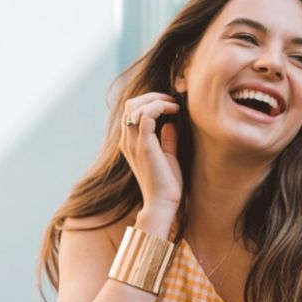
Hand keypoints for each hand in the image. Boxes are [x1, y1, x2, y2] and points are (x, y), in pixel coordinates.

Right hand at [120, 92, 182, 214]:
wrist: (162, 205)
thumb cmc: (166, 185)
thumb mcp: (168, 157)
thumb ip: (167, 140)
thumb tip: (170, 123)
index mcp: (130, 143)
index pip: (132, 111)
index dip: (150, 102)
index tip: (171, 105)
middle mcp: (128, 141)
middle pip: (130, 104)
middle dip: (152, 96)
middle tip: (172, 100)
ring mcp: (134, 143)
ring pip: (135, 106)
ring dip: (156, 99)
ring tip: (174, 105)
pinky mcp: (144, 147)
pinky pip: (146, 115)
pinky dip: (159, 107)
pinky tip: (173, 111)